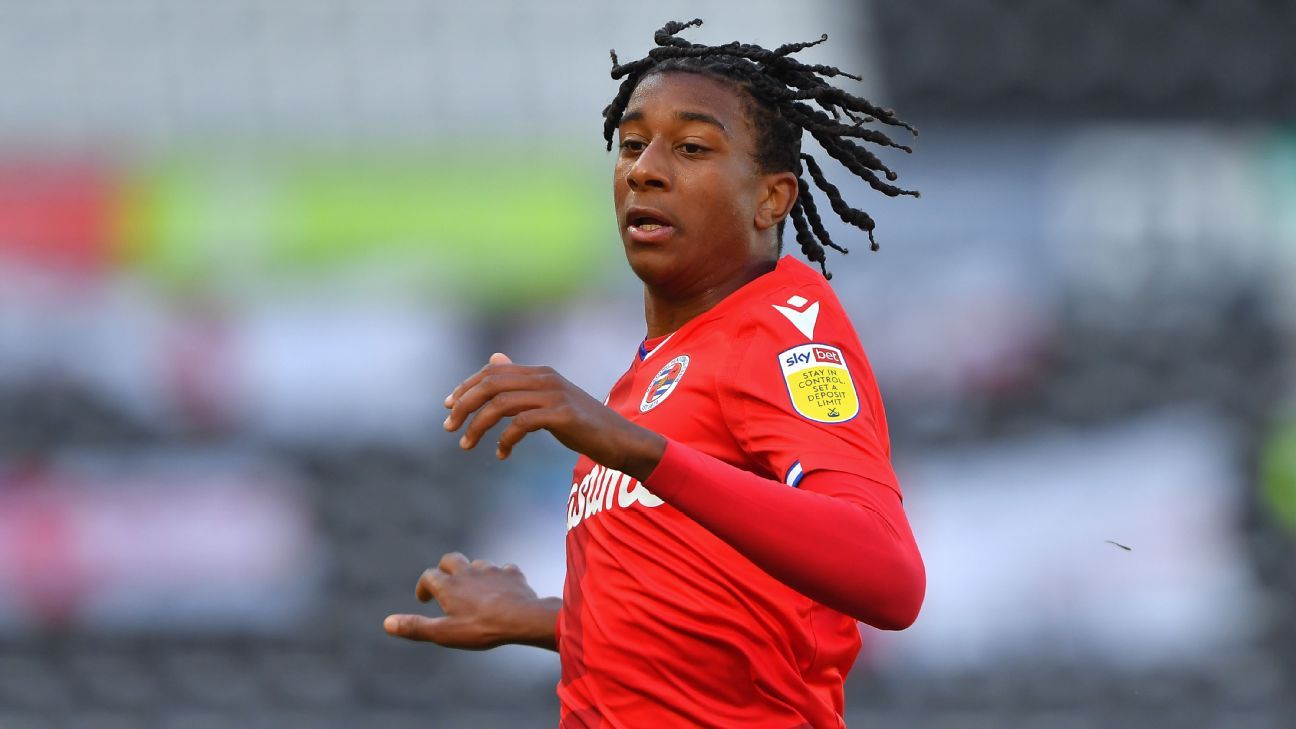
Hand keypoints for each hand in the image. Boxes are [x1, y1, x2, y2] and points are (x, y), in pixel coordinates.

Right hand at [383, 552, 559, 650]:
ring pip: (477, 564)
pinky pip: (504, 569)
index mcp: (448, 585)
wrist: (521, 618)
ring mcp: (491, 570)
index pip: (429, 576)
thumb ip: (415, 627)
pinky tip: (503, 589)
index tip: (424, 599)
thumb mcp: (444, 634)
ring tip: (475, 590)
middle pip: (451, 559)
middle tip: (446, 584)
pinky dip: (500, 577)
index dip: (424, 586)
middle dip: (445, 569)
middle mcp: (468, 571)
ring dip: (473, 573)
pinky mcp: (512, 573)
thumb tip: (387, 623)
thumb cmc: (480, 628)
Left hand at [443, 353, 665, 480]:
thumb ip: (520, 382)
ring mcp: (555, 395)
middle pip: (491, 384)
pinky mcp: (563, 415)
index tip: (448, 406)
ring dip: (477, 426)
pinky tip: (502, 454)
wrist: (621, 440)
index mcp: (540, 373)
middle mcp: (546, 378)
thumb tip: (494, 359)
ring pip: (501, 405)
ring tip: (466, 445)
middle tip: (449, 427)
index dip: (466, 387)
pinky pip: (521, 424)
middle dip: (464, 405)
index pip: (492, 372)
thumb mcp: (548, 399)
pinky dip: (505, 440)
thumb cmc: (583, 423)